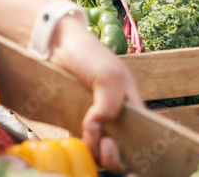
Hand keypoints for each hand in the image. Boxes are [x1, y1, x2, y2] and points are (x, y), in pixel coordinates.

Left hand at [48, 16, 142, 171]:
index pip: (140, 134)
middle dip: (115, 154)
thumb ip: (110, 104)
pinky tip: (80, 137)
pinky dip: (83, 145)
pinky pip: (84, 141)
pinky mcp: (77, 121)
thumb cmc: (88, 54)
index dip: (134, 146)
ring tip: (89, 136)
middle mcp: (116, 114)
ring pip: (102, 148)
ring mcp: (97, 119)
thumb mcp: (108, 76)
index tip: (117, 142)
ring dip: (97, 150)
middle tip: (105, 145)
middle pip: (123, 148)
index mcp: (131, 104)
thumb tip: (98, 126)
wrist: (57, 44)